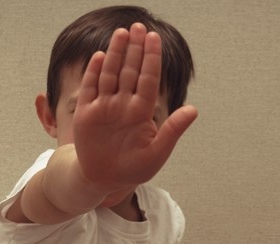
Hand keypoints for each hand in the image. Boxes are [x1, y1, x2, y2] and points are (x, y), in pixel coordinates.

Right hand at [73, 22, 197, 199]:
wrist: (104, 180)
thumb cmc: (133, 168)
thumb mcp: (157, 153)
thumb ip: (173, 130)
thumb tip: (193, 109)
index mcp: (141, 112)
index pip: (148, 79)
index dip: (151, 59)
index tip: (154, 38)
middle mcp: (123, 105)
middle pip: (130, 71)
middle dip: (135, 49)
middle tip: (138, 27)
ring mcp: (104, 107)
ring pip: (111, 74)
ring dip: (116, 54)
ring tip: (122, 33)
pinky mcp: (86, 113)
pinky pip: (91, 88)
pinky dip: (94, 72)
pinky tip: (101, 57)